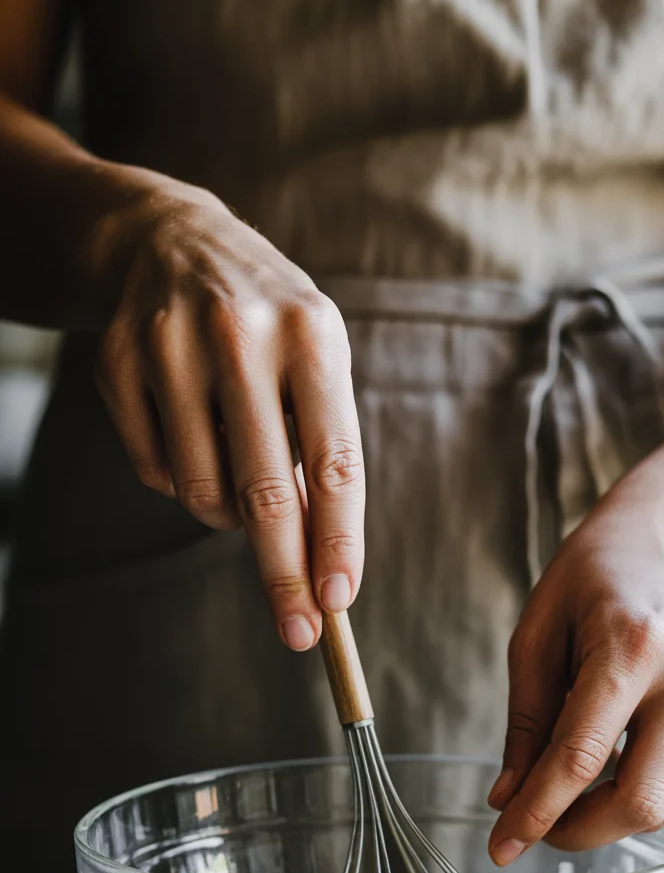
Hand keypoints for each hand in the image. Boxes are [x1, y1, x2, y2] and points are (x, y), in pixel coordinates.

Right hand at [93, 183, 362, 649]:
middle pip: (265, 491)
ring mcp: (169, 345)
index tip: (338, 602)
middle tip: (299, 634)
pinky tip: (192, 437)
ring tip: (238, 474)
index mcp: (312, 333)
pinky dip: (180, 480)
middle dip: (284, 574)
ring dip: (227, 514)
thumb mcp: (317, 360)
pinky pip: (154, 470)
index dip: (337, 540)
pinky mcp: (117, 362)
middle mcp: (240, 333)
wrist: (171, 239)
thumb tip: (320, 558)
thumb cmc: (269, 325)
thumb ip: (323, 448)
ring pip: (202, 490)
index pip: (334, 460)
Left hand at [487, 495, 663, 862]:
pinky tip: (612, 761)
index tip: (501, 847)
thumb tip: (509, 800)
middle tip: (536, 827)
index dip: (536, 812)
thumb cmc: (591, 584)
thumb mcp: (536, 635)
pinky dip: (635, 791)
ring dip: (605, 818)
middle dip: (579, 832)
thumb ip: (525, 722)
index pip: (580, 756)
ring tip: (566, 792)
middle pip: (639, 800)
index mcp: (632, 646)